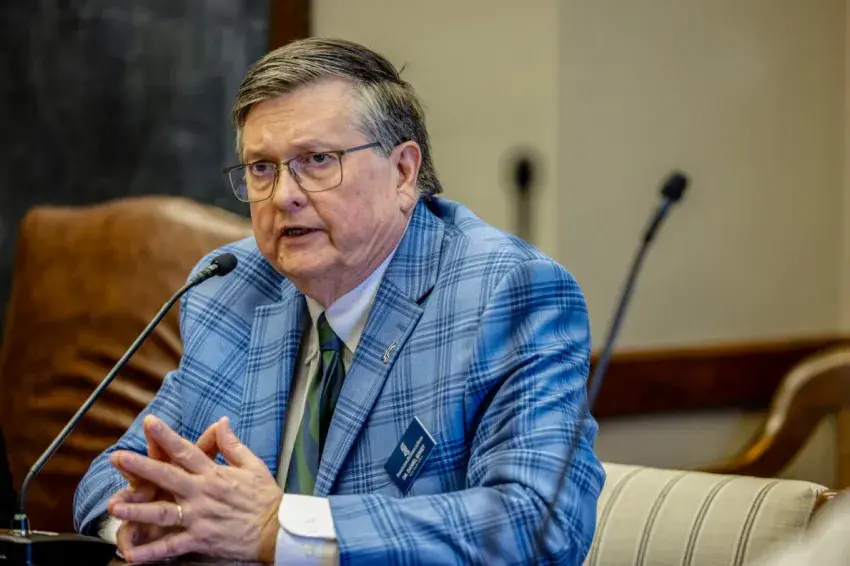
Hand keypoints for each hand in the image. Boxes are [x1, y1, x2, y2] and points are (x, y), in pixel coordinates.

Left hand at [108, 415, 282, 562]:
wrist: (277, 529)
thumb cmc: (265, 497)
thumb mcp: (253, 465)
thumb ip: (232, 445)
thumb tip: (221, 421)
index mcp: (214, 473)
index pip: (186, 451)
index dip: (167, 436)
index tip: (149, 422)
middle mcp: (202, 493)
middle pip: (167, 477)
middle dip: (141, 467)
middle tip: (117, 458)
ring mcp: (199, 518)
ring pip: (163, 513)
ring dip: (138, 509)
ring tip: (114, 505)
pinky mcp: (201, 539)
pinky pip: (172, 546)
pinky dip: (152, 552)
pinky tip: (132, 554)